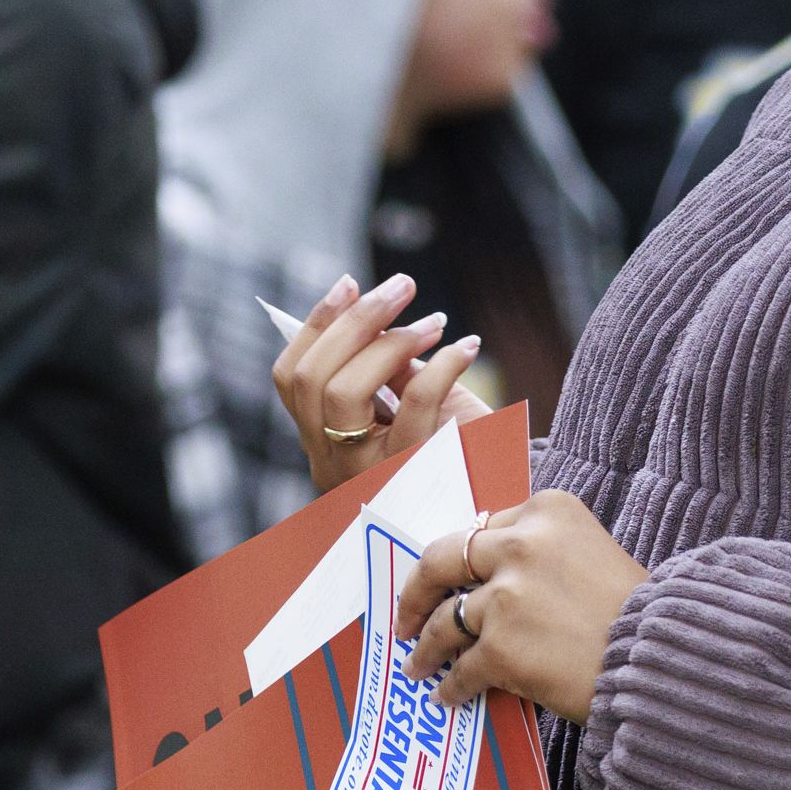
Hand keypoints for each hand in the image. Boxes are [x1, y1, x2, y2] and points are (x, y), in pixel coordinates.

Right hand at [273, 272, 488, 492]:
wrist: (500, 506)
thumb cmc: (455, 452)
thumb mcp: (411, 406)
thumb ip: (386, 369)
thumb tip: (376, 314)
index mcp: (322, 442)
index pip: (290, 379)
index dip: (313, 326)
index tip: (349, 283)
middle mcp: (331, 464)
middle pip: (312, 379)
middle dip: (355, 320)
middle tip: (402, 286)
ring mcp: (365, 475)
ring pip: (344, 392)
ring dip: (391, 341)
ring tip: (435, 323)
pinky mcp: (411, 477)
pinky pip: (416, 404)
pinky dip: (444, 365)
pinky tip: (468, 348)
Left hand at [393, 491, 645, 723]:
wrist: (665, 660)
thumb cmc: (637, 614)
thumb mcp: (591, 553)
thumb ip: (542, 553)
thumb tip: (487, 578)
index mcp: (546, 511)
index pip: (483, 528)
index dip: (462, 559)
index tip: (447, 577)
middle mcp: (521, 545)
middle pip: (442, 560)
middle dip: (416, 590)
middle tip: (405, 616)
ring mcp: (506, 597)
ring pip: (443, 622)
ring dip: (426, 646)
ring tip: (419, 663)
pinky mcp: (501, 647)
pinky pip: (462, 669)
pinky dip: (453, 687)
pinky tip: (449, 697)